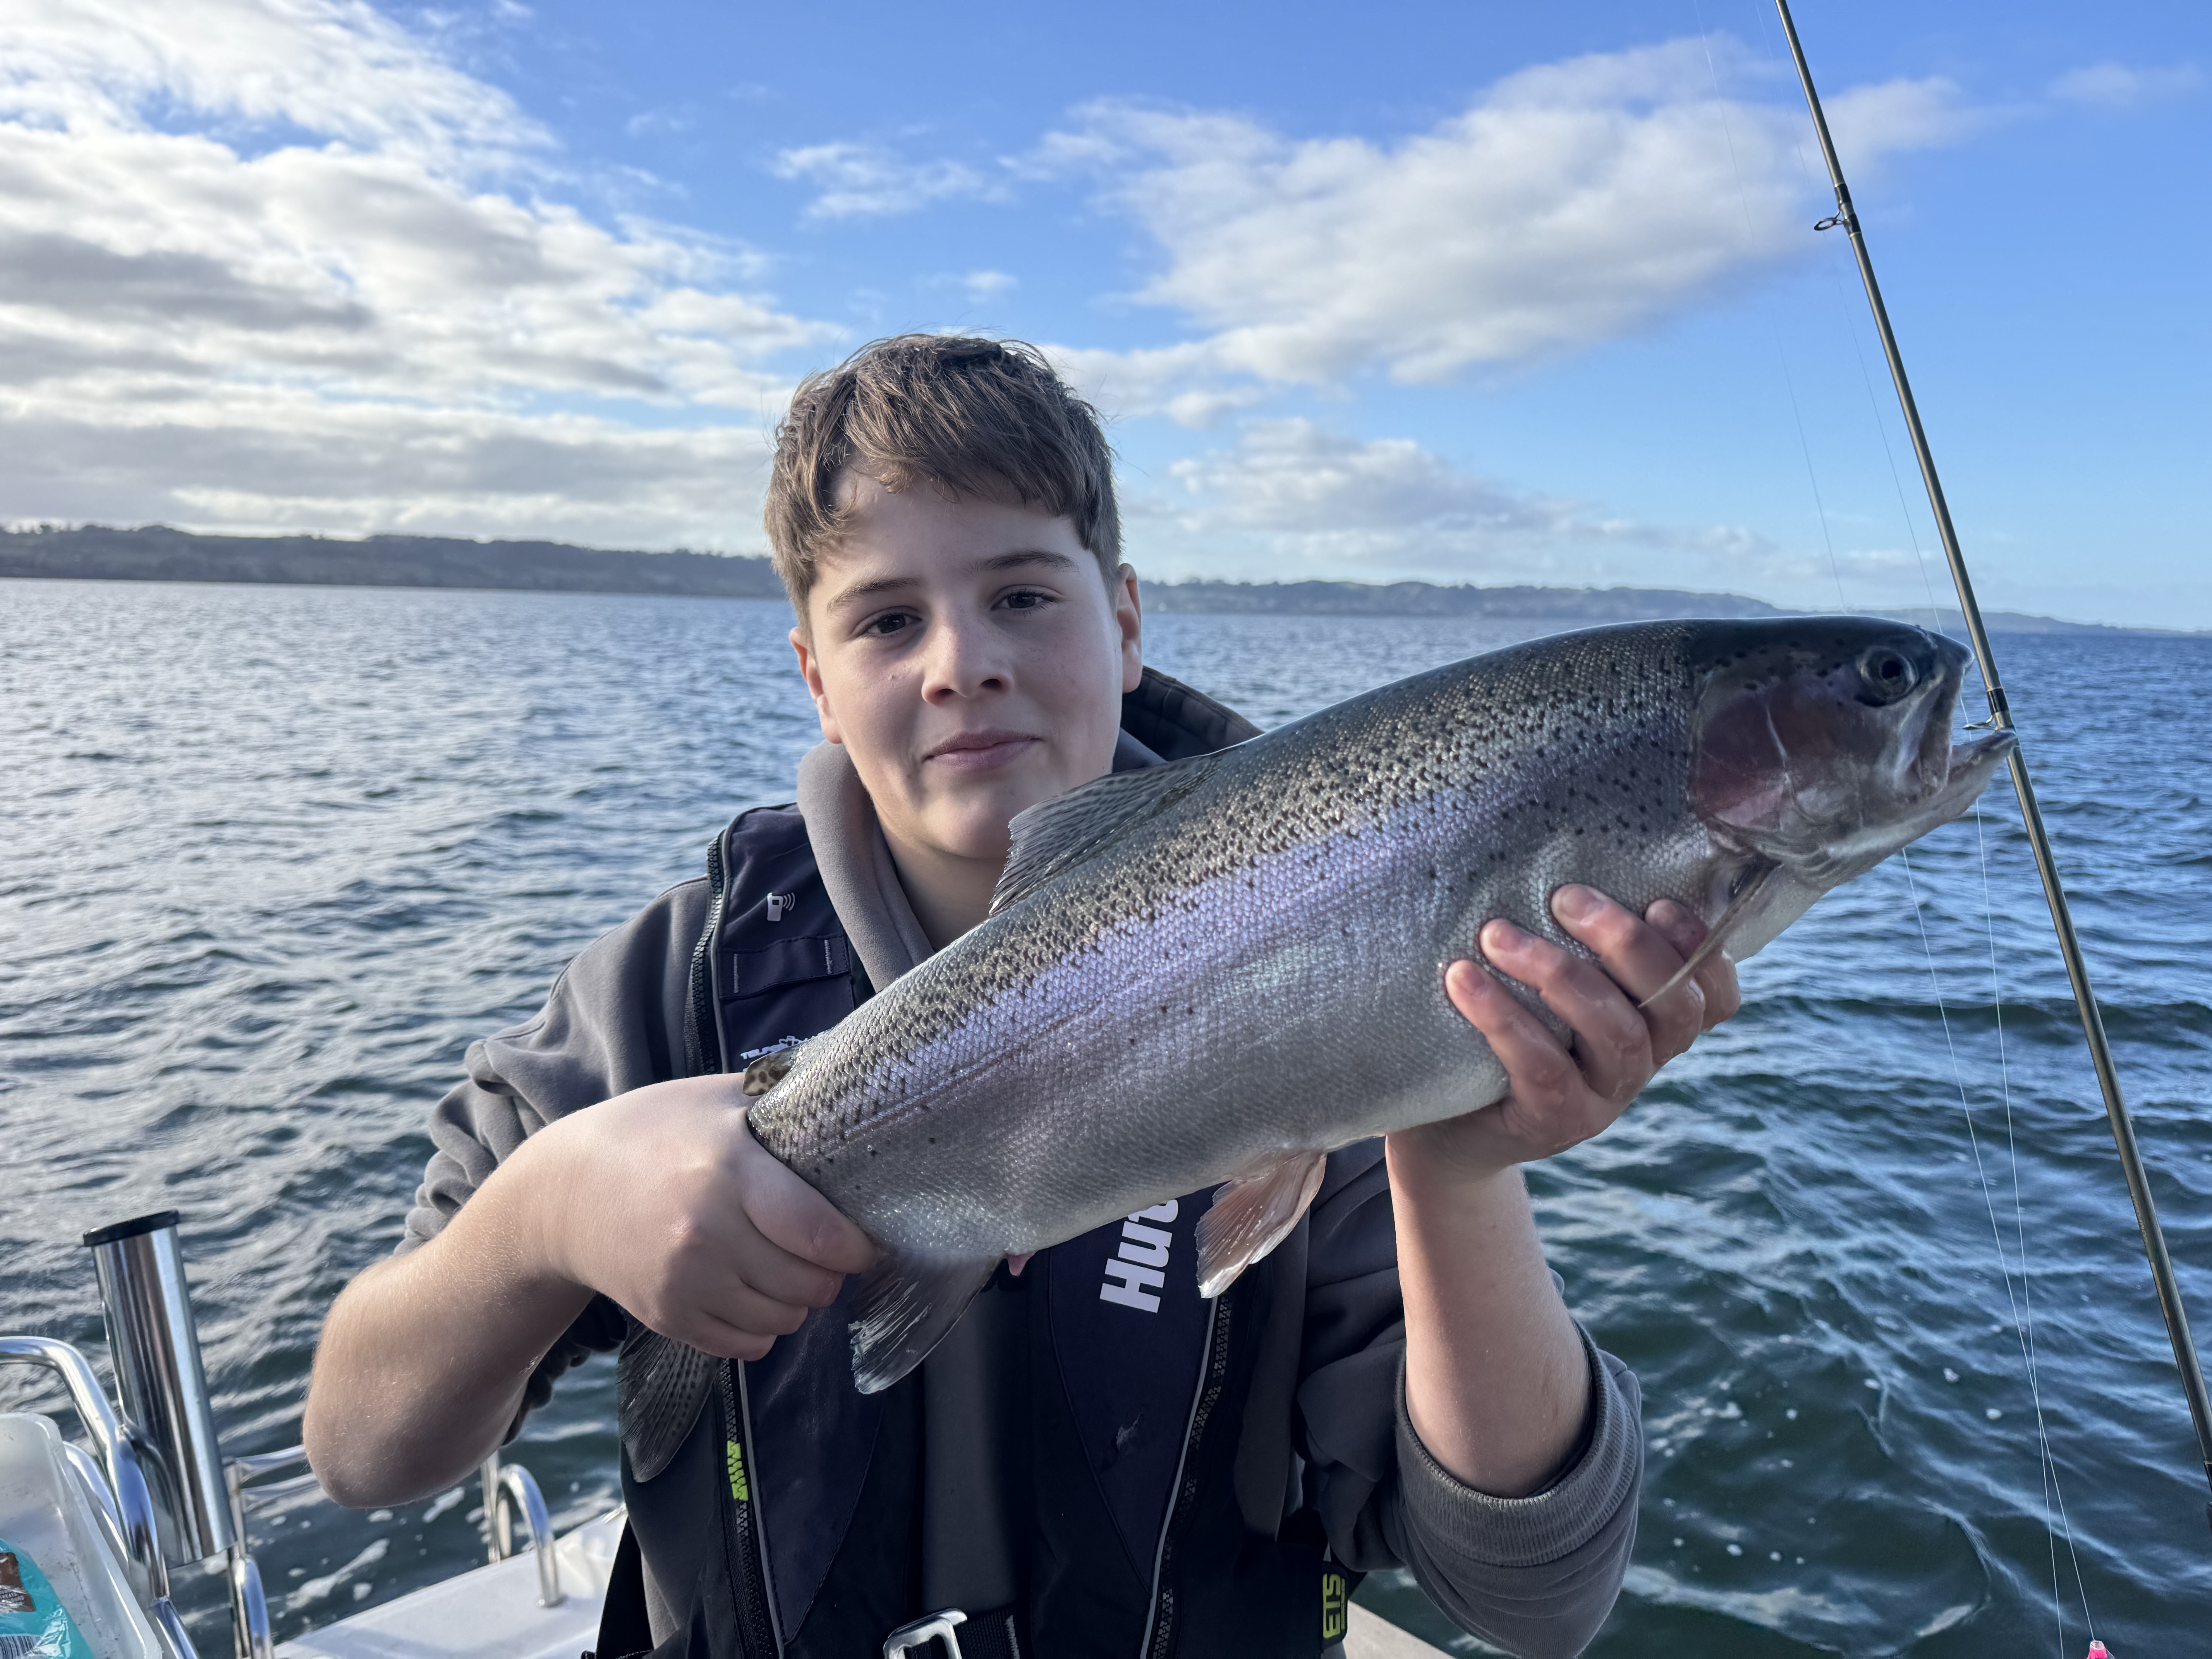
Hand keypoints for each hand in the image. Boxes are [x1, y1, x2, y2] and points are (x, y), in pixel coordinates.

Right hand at [521, 1076, 877, 1359]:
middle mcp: (707, 1232)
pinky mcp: (667, 1315)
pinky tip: (753, 1294)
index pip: (817, 1232)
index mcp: (729, 1170)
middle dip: (830, 1274)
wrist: (563, 1192)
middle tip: (825, 1254)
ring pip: (782, 1320)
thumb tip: (854, 1087)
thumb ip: (781, 1097)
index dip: (854, 1246)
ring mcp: (684, 1281)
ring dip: (798, 1302)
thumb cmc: (652, 1134)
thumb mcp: (714, 1099)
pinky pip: (745, 1346)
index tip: (862, 1241)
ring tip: (787, 1270)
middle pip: (807, 1283)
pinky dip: (762, 1328)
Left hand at [1403, 885, 1741, 1178]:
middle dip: (1626, 944)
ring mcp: (1604, 1098)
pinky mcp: (1555, 1123)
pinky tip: (1464, 980)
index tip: (1659, 902)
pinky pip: (1543, 1068)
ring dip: (1557, 973)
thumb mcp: (1548, 982)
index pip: (1714, 994)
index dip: (1702, 949)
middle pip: (1672, 1006)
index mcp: (1654, 1023)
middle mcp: (1642, 1061)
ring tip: (1495, 934)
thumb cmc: (1504, 1026)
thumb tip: (1554, 850)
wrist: (1450, 1123)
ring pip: (1613, 1033)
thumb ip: (1574, 939)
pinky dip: (1504, 1018)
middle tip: (1564, 897)